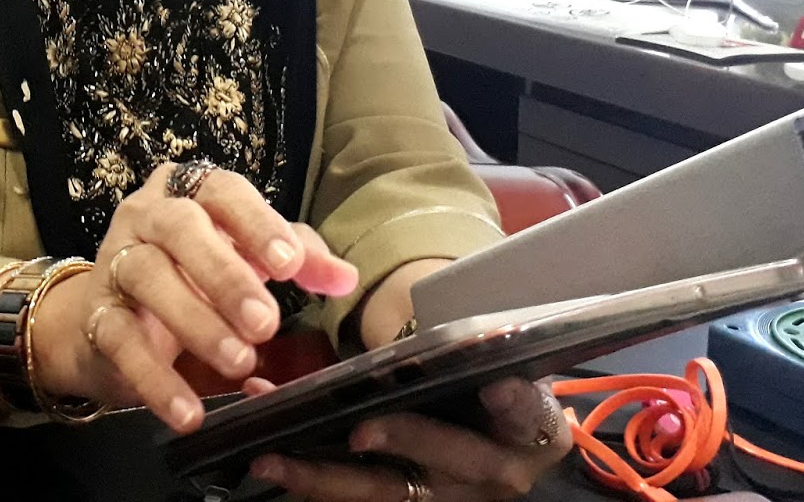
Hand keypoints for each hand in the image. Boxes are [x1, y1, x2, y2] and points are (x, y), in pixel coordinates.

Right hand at [32, 162, 357, 432]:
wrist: (108, 320)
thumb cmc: (192, 275)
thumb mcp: (247, 258)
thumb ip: (297, 260)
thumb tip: (345, 279)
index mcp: (191, 192)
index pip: (224, 192)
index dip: (256, 224)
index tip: (288, 265)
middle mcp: (148, 215)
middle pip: (181, 228)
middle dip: (225, 275)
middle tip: (265, 323)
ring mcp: (116, 262)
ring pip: (148, 276)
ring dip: (196, 321)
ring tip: (239, 362)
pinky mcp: (96, 316)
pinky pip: (121, 341)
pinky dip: (156, 378)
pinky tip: (188, 409)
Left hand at [246, 376, 570, 500]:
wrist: (499, 433)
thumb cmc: (494, 379)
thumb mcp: (501, 362)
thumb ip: (481, 346)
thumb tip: (462, 319)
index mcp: (531, 429)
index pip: (528, 414)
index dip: (514, 404)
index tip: (495, 388)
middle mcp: (497, 472)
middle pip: (451, 460)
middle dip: (405, 442)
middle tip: (361, 431)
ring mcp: (452, 497)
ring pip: (388, 493)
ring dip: (327, 476)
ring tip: (276, 457)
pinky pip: (359, 497)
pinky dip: (312, 479)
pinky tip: (272, 458)